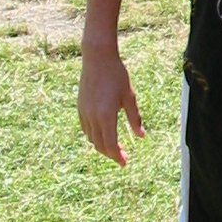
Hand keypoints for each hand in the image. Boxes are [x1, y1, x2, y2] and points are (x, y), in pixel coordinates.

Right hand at [78, 45, 144, 166]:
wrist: (97, 58)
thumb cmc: (117, 75)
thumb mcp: (129, 96)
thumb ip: (134, 118)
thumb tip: (141, 136)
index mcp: (106, 116)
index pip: (110, 144)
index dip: (117, 156)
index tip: (124, 163)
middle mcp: (92, 117)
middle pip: (99, 144)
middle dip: (110, 153)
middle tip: (122, 158)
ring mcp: (84, 112)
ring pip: (91, 138)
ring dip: (101, 146)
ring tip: (113, 148)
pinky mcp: (80, 107)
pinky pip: (86, 128)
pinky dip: (94, 136)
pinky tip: (102, 135)